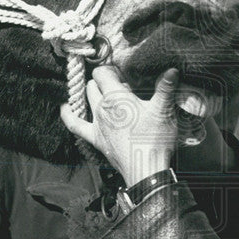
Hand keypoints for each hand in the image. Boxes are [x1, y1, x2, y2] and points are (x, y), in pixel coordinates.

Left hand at [62, 66, 178, 185]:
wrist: (146, 169)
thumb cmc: (155, 139)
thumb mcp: (164, 110)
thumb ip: (166, 88)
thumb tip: (173, 69)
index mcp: (116, 97)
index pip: (102, 72)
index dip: (111, 70)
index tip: (123, 74)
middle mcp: (102, 107)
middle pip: (94, 85)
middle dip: (104, 81)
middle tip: (121, 86)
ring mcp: (96, 123)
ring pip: (86, 99)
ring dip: (92, 93)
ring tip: (104, 93)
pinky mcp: (95, 138)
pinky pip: (74, 124)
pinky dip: (68, 114)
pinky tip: (65, 107)